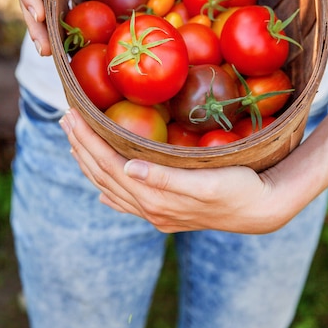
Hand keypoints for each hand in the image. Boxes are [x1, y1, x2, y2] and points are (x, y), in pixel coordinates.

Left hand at [60, 108, 293, 233]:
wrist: (262, 210)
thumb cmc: (239, 188)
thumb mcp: (207, 182)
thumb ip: (166, 179)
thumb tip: (127, 169)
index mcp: (154, 199)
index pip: (108, 164)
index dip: (88, 140)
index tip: (71, 115)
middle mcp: (149, 209)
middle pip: (103, 174)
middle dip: (81, 146)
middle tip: (65, 119)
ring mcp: (156, 213)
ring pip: (111, 187)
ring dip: (90, 163)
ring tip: (76, 142)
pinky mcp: (166, 213)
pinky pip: (127, 201)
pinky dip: (110, 188)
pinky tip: (103, 188)